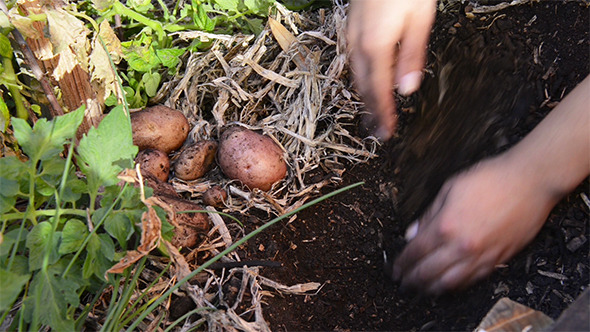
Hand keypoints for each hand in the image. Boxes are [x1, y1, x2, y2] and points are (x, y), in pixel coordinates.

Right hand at [347, 0, 435, 139]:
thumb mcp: (420, 19)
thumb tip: (406, 89)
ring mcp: (351, 34)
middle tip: (378, 131)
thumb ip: (412, 55)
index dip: (382, 115)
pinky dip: (360, 77)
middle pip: (362, 86)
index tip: (387, 134)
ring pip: (355, 74)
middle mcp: (357, 44)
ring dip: (364, 96)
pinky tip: (367, 80)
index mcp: (376, 46)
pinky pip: (353, 60)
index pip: (378, 91)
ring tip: (373, 113)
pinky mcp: (351, 26)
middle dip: (370, 111)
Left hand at [392, 154, 559, 294]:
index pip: (415, 252)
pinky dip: (457, 286)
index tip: (396, 268)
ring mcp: (481, 255)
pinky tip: (448, 285)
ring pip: (450, 282)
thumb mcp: (450, 188)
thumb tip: (413, 232)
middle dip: (412, 279)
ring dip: (432, 288)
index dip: (402, 263)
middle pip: (429, 271)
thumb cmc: (492, 179)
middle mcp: (462, 245)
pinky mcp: (498, 259)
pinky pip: (473, 280)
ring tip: (421, 289)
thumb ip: (429, 214)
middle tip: (403, 283)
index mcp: (445, 225)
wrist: (529, 181)